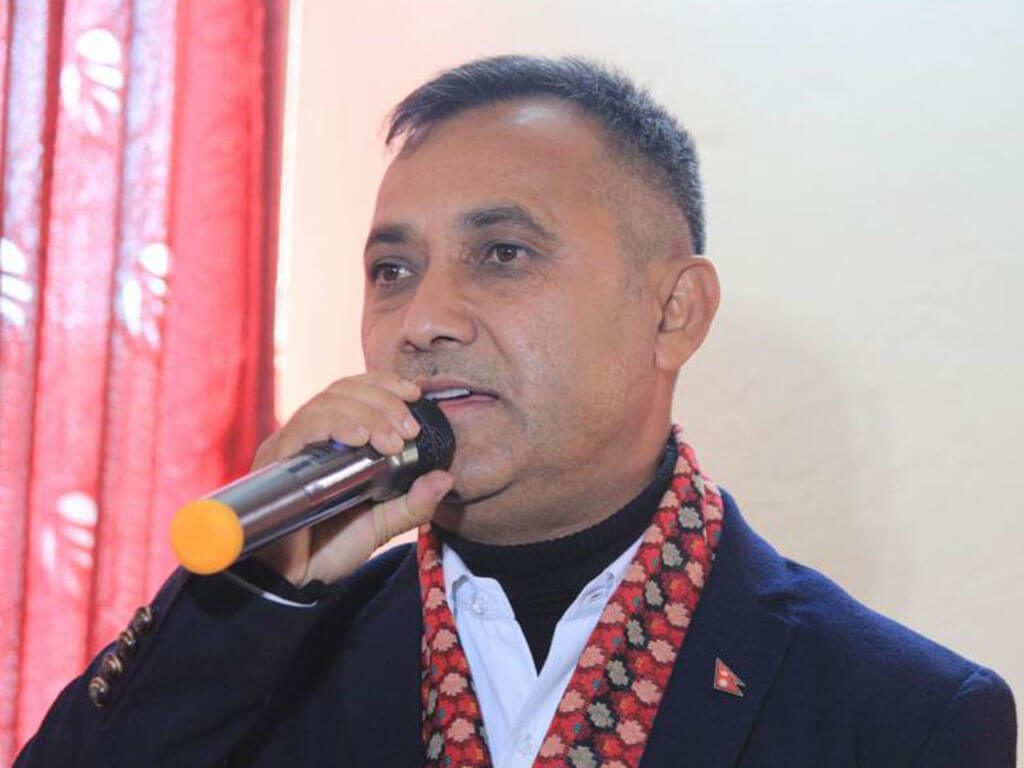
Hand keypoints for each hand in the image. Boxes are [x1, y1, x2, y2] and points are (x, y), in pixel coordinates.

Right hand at [248, 372, 452, 586]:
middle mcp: (310, 437)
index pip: (355, 391)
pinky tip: (358, 438)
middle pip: (343, 391)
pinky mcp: (277, 463)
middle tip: (408, 429)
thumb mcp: (384, 523)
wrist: (296, 583)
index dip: (384, 384)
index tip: (414, 393)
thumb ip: (414, 502)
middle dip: (382, 402)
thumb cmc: (333, 549)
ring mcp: (292, 448)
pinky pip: (302, 429)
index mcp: (334, 441)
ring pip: (326, 404)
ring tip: (391, 440)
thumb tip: (446, 478)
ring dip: (365, 414)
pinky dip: (333, 425)